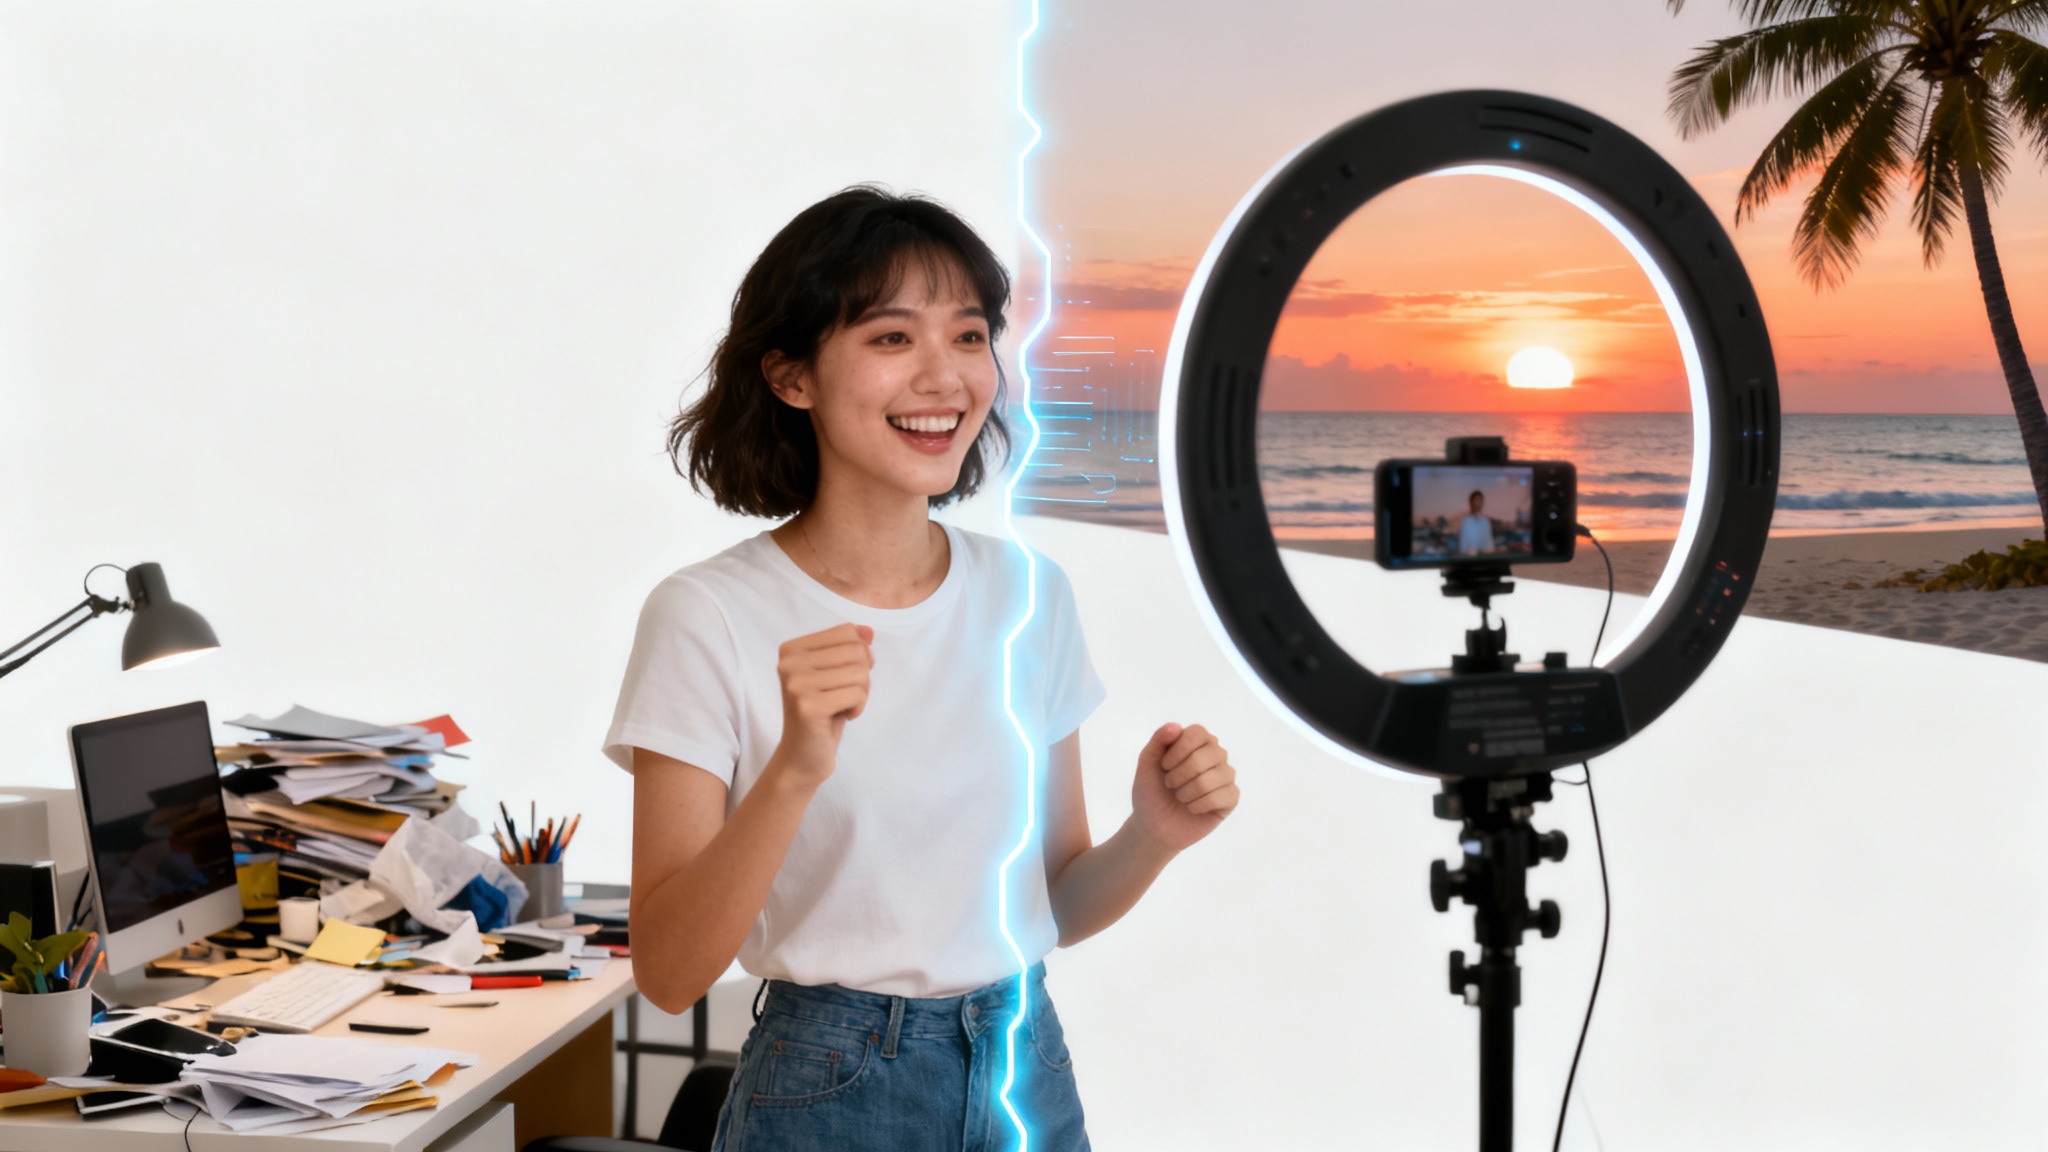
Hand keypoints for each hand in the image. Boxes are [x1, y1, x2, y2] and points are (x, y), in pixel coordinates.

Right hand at [769, 623, 872, 788]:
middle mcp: (789, 662)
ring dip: (861, 694)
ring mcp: (796, 684)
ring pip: (860, 673)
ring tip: (840, 707)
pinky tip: (841, 717)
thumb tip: (868, 630)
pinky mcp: (808, 706)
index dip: (857, 656)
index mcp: (792, 648)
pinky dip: (858, 708)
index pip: (848, 632)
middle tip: (843, 696)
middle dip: (861, 676)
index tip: (841, 679)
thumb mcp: (836, 675)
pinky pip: (857, 694)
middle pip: (856, 651)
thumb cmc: (822, 713)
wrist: (802, 756)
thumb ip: (850, 649)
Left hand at [1130, 723, 1238, 852]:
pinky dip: (1198, 806)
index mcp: (1197, 741)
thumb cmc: (1151, 793)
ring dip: (1187, 793)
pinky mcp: (1231, 798)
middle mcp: (1215, 754)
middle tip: (1171, 785)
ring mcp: (1225, 776)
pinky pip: (1220, 797)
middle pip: (1206, 756)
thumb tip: (1176, 726)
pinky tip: (1193, 808)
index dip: (1179, 750)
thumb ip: (1158, 741)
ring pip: (1212, 778)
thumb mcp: (1146, 764)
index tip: (1164, 766)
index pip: (1198, 733)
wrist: (1153, 827)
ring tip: (1181, 797)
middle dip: (1179, 775)